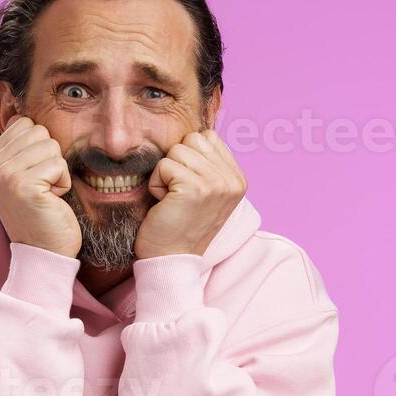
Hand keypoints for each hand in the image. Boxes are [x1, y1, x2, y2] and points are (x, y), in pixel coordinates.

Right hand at [0, 117, 80, 258]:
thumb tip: (24, 110)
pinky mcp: (23, 186)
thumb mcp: (24, 173)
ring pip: (51, 146)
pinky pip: (58, 165)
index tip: (33, 177)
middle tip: (42, 187)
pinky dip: (63, 184)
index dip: (40, 149)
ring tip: (46, 194)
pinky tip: (51, 201)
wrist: (43, 251)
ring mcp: (5, 175)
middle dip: (50, 158)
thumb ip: (22, 146)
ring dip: (57, 171)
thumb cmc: (41, 211)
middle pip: (40, 132)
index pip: (25, 124)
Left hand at [136, 131, 245, 258]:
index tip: (189, 187)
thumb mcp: (206, 192)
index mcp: (238, 179)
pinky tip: (165, 204)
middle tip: (179, 194)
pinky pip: (164, 165)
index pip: (208, 137)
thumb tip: (195, 135)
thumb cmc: (181, 225)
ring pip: (177, 150)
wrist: (172, 260)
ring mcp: (216, 183)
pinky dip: (157, 184)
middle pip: (192, 139)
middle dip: (177, 163)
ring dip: (166, 174)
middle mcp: (232, 180)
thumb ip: (209, 164)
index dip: (189, 158)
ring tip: (172, 199)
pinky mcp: (195, 188)